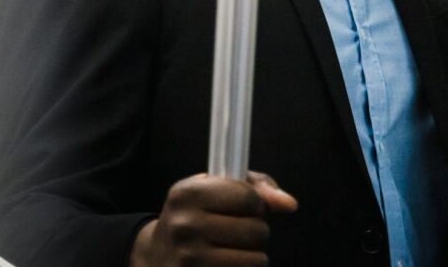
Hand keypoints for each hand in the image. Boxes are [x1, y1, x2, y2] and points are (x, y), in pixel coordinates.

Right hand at [129, 171, 297, 266]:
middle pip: (256, 231)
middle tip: (236, 232)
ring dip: (253, 257)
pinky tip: (226, 264)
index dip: (254, 204)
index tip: (244, 207)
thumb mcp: (214, 190)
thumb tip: (290, 204)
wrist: (157, 255)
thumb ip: (256, 187)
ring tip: (233, 250)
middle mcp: (185, 226)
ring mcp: (190, 259)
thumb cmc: (195, 217)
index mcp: (187, 194)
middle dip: (256, 232)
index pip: (248, 197)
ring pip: (257, 260)